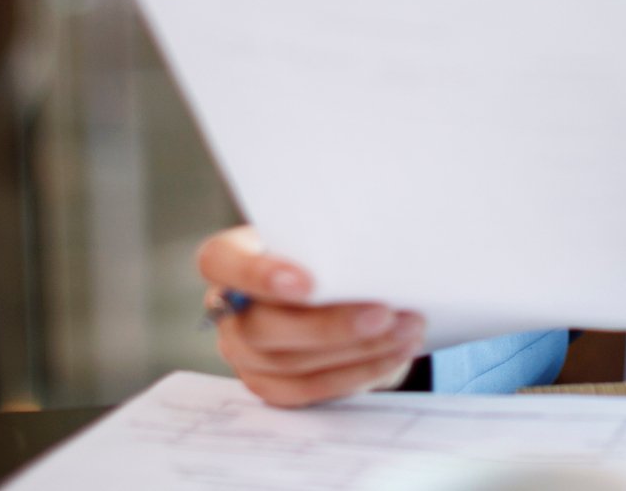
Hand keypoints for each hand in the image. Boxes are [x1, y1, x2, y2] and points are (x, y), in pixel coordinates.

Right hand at [195, 225, 425, 406]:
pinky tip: (396, 352)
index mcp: (231, 259)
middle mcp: (230, 310)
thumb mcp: (322, 236)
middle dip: (328, 325)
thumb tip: (374, 248)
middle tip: (383, 313)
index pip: (218, 262)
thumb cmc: (326, 250)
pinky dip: (359, 372)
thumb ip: (330, 242)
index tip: (307, 282)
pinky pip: (311, 389)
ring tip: (407, 329)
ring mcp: (245, 354)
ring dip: (358, 349)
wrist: (334, 290)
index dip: (256, 275)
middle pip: (262, 327)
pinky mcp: (271, 386)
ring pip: (292, 363)